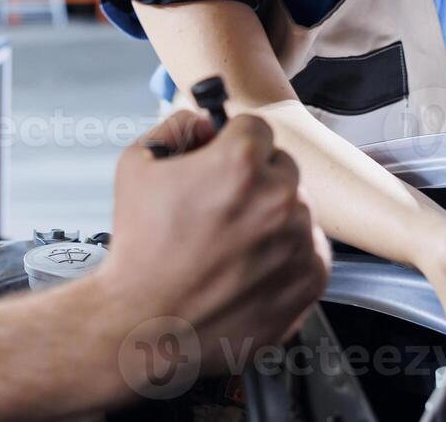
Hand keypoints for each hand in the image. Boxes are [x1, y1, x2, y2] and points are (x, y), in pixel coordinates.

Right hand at [106, 109, 330, 371]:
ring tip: (229, 243)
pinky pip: (310, 250)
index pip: (255, 127)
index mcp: (239, 163)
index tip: (220, 159)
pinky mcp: (309, 280)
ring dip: (270, 218)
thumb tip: (201, 122)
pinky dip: (286, 254)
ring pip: (296, 209)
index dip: (231, 141)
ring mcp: (297, 241)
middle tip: (219, 207)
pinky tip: (247, 265)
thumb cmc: (139, 250)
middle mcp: (277, 198)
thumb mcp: (135, 165)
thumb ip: (174, 128)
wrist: (145, 323)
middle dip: (253, 179)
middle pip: (280, 166)